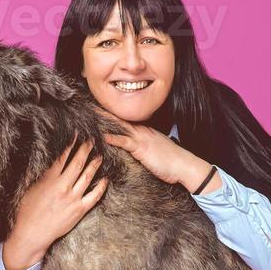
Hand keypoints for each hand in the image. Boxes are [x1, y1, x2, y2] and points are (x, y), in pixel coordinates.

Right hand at [2, 134, 107, 269]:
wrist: (32, 234)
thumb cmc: (27, 211)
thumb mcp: (30, 188)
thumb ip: (42, 175)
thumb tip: (49, 162)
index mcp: (49, 179)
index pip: (63, 156)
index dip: (71, 143)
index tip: (76, 135)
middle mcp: (62, 186)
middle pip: (78, 162)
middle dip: (86, 149)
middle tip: (92, 140)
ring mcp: (73, 198)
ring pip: (88, 176)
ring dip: (95, 164)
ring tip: (99, 155)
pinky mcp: (79, 210)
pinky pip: (95, 196)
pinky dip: (101, 186)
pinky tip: (105, 179)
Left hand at [96, 106, 221, 192]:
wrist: (185, 166)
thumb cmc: (171, 161)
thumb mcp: (154, 151)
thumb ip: (142, 147)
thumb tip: (132, 147)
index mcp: (143, 130)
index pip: (122, 120)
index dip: (108, 114)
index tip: (95, 108)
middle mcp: (141, 130)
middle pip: (118, 118)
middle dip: (102, 111)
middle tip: (86, 103)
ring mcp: (141, 138)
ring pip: (119, 125)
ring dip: (104, 120)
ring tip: (88, 114)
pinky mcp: (142, 148)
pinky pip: (126, 141)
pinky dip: (114, 138)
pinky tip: (103, 136)